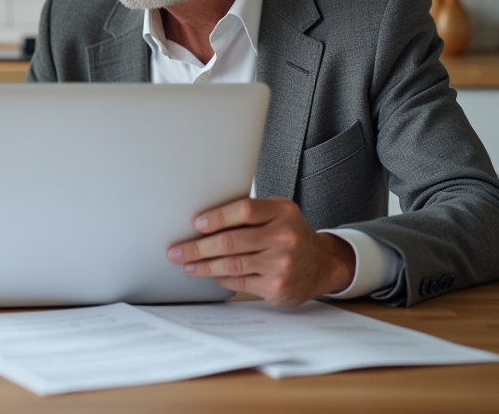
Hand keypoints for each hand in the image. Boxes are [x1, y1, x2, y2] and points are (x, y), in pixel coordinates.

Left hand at [166, 197, 354, 306]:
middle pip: (231, 241)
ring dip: (203, 265)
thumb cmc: (291, 234)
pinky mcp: (277, 287)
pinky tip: (210, 274)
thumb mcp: (279, 213)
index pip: (244, 210)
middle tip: (176, 251)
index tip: (196, 224)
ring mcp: (281, 264)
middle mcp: (284, 237)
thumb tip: (205, 220)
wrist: (322, 264)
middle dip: (198, 247)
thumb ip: (250, 213)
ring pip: (231, 264)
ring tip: (186, 264)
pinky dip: (221, 277)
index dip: (217, 217)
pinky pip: (239, 281)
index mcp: (282, 212)